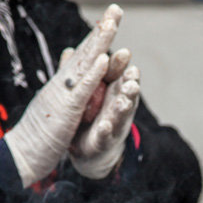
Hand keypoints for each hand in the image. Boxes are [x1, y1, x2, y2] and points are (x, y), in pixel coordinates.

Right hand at [4, 4, 122, 186]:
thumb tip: (65, 76)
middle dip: (101, 31)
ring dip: (99, 44)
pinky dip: (93, 73)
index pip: (81, 58)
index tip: (110, 19)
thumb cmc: (37, 135)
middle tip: (117, 9)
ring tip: (113, 24)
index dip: (96, 38)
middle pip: (84, 53)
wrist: (20, 156)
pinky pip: (81, 89)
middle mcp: (61, 84)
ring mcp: (62, 95)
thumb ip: (60, 89)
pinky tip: (104, 59)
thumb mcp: (51, 107)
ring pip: (84, 65)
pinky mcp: (64, 110)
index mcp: (60, 85)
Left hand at [69, 55, 140, 179]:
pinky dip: (106, 131)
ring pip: (121, 114)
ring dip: (123, 106)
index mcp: (113, 92)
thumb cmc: (92, 116)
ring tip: (123, 100)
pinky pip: (105, 135)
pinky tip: (105, 125)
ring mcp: (113, 124)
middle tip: (132, 75)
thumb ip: (82, 74)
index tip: (125, 53)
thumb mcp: (88, 93)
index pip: (119, 75)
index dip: (121, 65)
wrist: (92, 152)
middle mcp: (117, 107)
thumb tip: (70, 50)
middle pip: (126, 93)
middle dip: (130, 84)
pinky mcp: (104, 141)